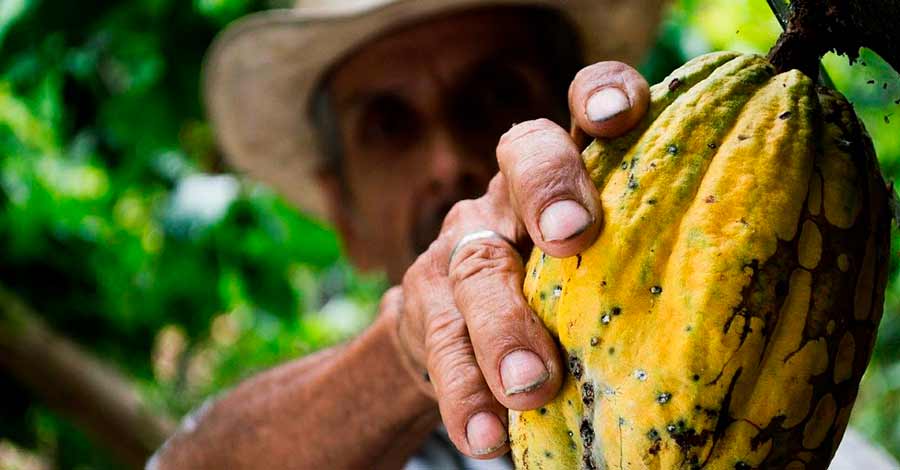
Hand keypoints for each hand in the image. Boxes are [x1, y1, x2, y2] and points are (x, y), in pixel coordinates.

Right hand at [394, 61, 649, 457]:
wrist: (452, 328)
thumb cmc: (558, 291)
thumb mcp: (600, 261)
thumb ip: (644, 257)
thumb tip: (763, 306)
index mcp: (567, 172)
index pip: (580, 109)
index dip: (599, 95)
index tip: (621, 115)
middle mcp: (509, 194)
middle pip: (521, 160)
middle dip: (549, 191)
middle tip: (571, 237)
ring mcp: (462, 245)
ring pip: (477, 269)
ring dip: (504, 327)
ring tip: (531, 386)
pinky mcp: (424, 307)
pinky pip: (442, 348)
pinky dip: (466, 394)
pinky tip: (485, 435)